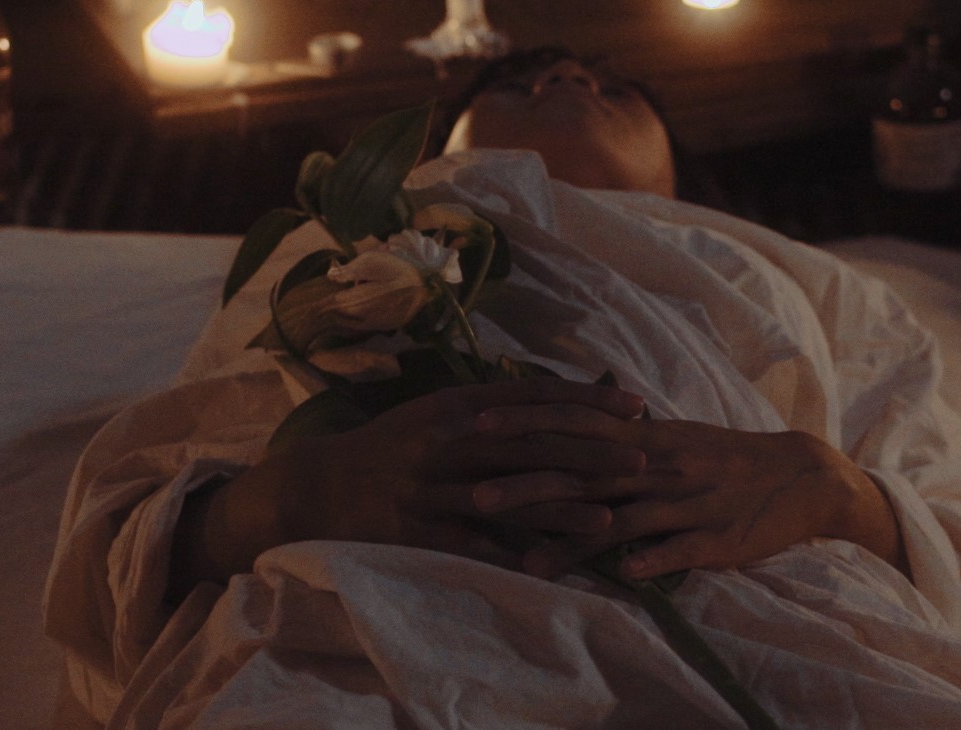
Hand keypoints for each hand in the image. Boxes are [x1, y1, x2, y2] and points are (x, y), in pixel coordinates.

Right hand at [263, 377, 647, 567]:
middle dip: (589, 453)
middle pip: (530, 444)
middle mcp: (447, 441)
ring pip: (507, 497)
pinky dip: (511, 556)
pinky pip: (472, 546)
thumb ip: (491, 407)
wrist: (318, 486)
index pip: (534, 395)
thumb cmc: (391, 447)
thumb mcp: (436, 412)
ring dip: (561, 509)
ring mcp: (431, 488)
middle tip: (642, 459)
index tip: (635, 404)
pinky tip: (550, 566)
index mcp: (457, 406)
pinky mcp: (416, 531)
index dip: (586, 399)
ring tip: (609, 517)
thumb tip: (556, 399)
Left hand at [465, 410, 901, 580]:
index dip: (525, 423)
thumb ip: (618, 432)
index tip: (474, 425)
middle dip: (528, 486)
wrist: (801, 475)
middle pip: (583, 474)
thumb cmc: (725, 458)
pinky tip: (625, 575)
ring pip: (623, 521)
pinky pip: (681, 549)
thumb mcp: (671, 436)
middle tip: (474, 498)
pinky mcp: (716, 538)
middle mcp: (659, 466)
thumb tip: (565, 415)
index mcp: (646, 438)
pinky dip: (654, 559)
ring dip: (574, 539)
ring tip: (529, 563)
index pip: (574, 424)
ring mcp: (687, 503)